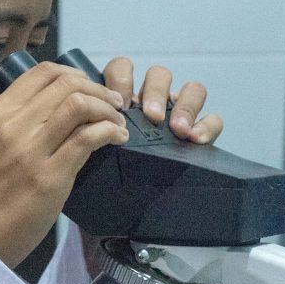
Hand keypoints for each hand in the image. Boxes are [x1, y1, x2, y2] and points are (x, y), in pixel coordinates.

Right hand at [0, 63, 128, 268]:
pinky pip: (88, 138)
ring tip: (117, 121)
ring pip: (80, 104)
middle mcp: (11, 125)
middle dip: (98, 90)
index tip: (89, 87)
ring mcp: (30, 150)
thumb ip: (18, 120)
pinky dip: (110, 131)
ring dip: (107, 109)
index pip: (43, 72)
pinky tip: (117, 138)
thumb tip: (59, 103)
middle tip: (112, 104)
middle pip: (67, 84)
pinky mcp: (50, 176)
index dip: (75, 74)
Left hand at [78, 61, 223, 270]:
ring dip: (184, 104)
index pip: (123, 70)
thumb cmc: (98, 179)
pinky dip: (207, 124)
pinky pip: (212, 119)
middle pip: (157, 76)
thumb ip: (83, 135)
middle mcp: (150, 104)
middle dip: (154, 91)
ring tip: (176, 128)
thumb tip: (71, 126)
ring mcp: (177, 116)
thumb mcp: (85, 154)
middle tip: (149, 116)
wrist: (118, 213)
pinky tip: (195, 139)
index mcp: (120, 101)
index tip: (117, 104)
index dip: (121, 80)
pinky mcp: (199, 133)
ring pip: (189, 90)